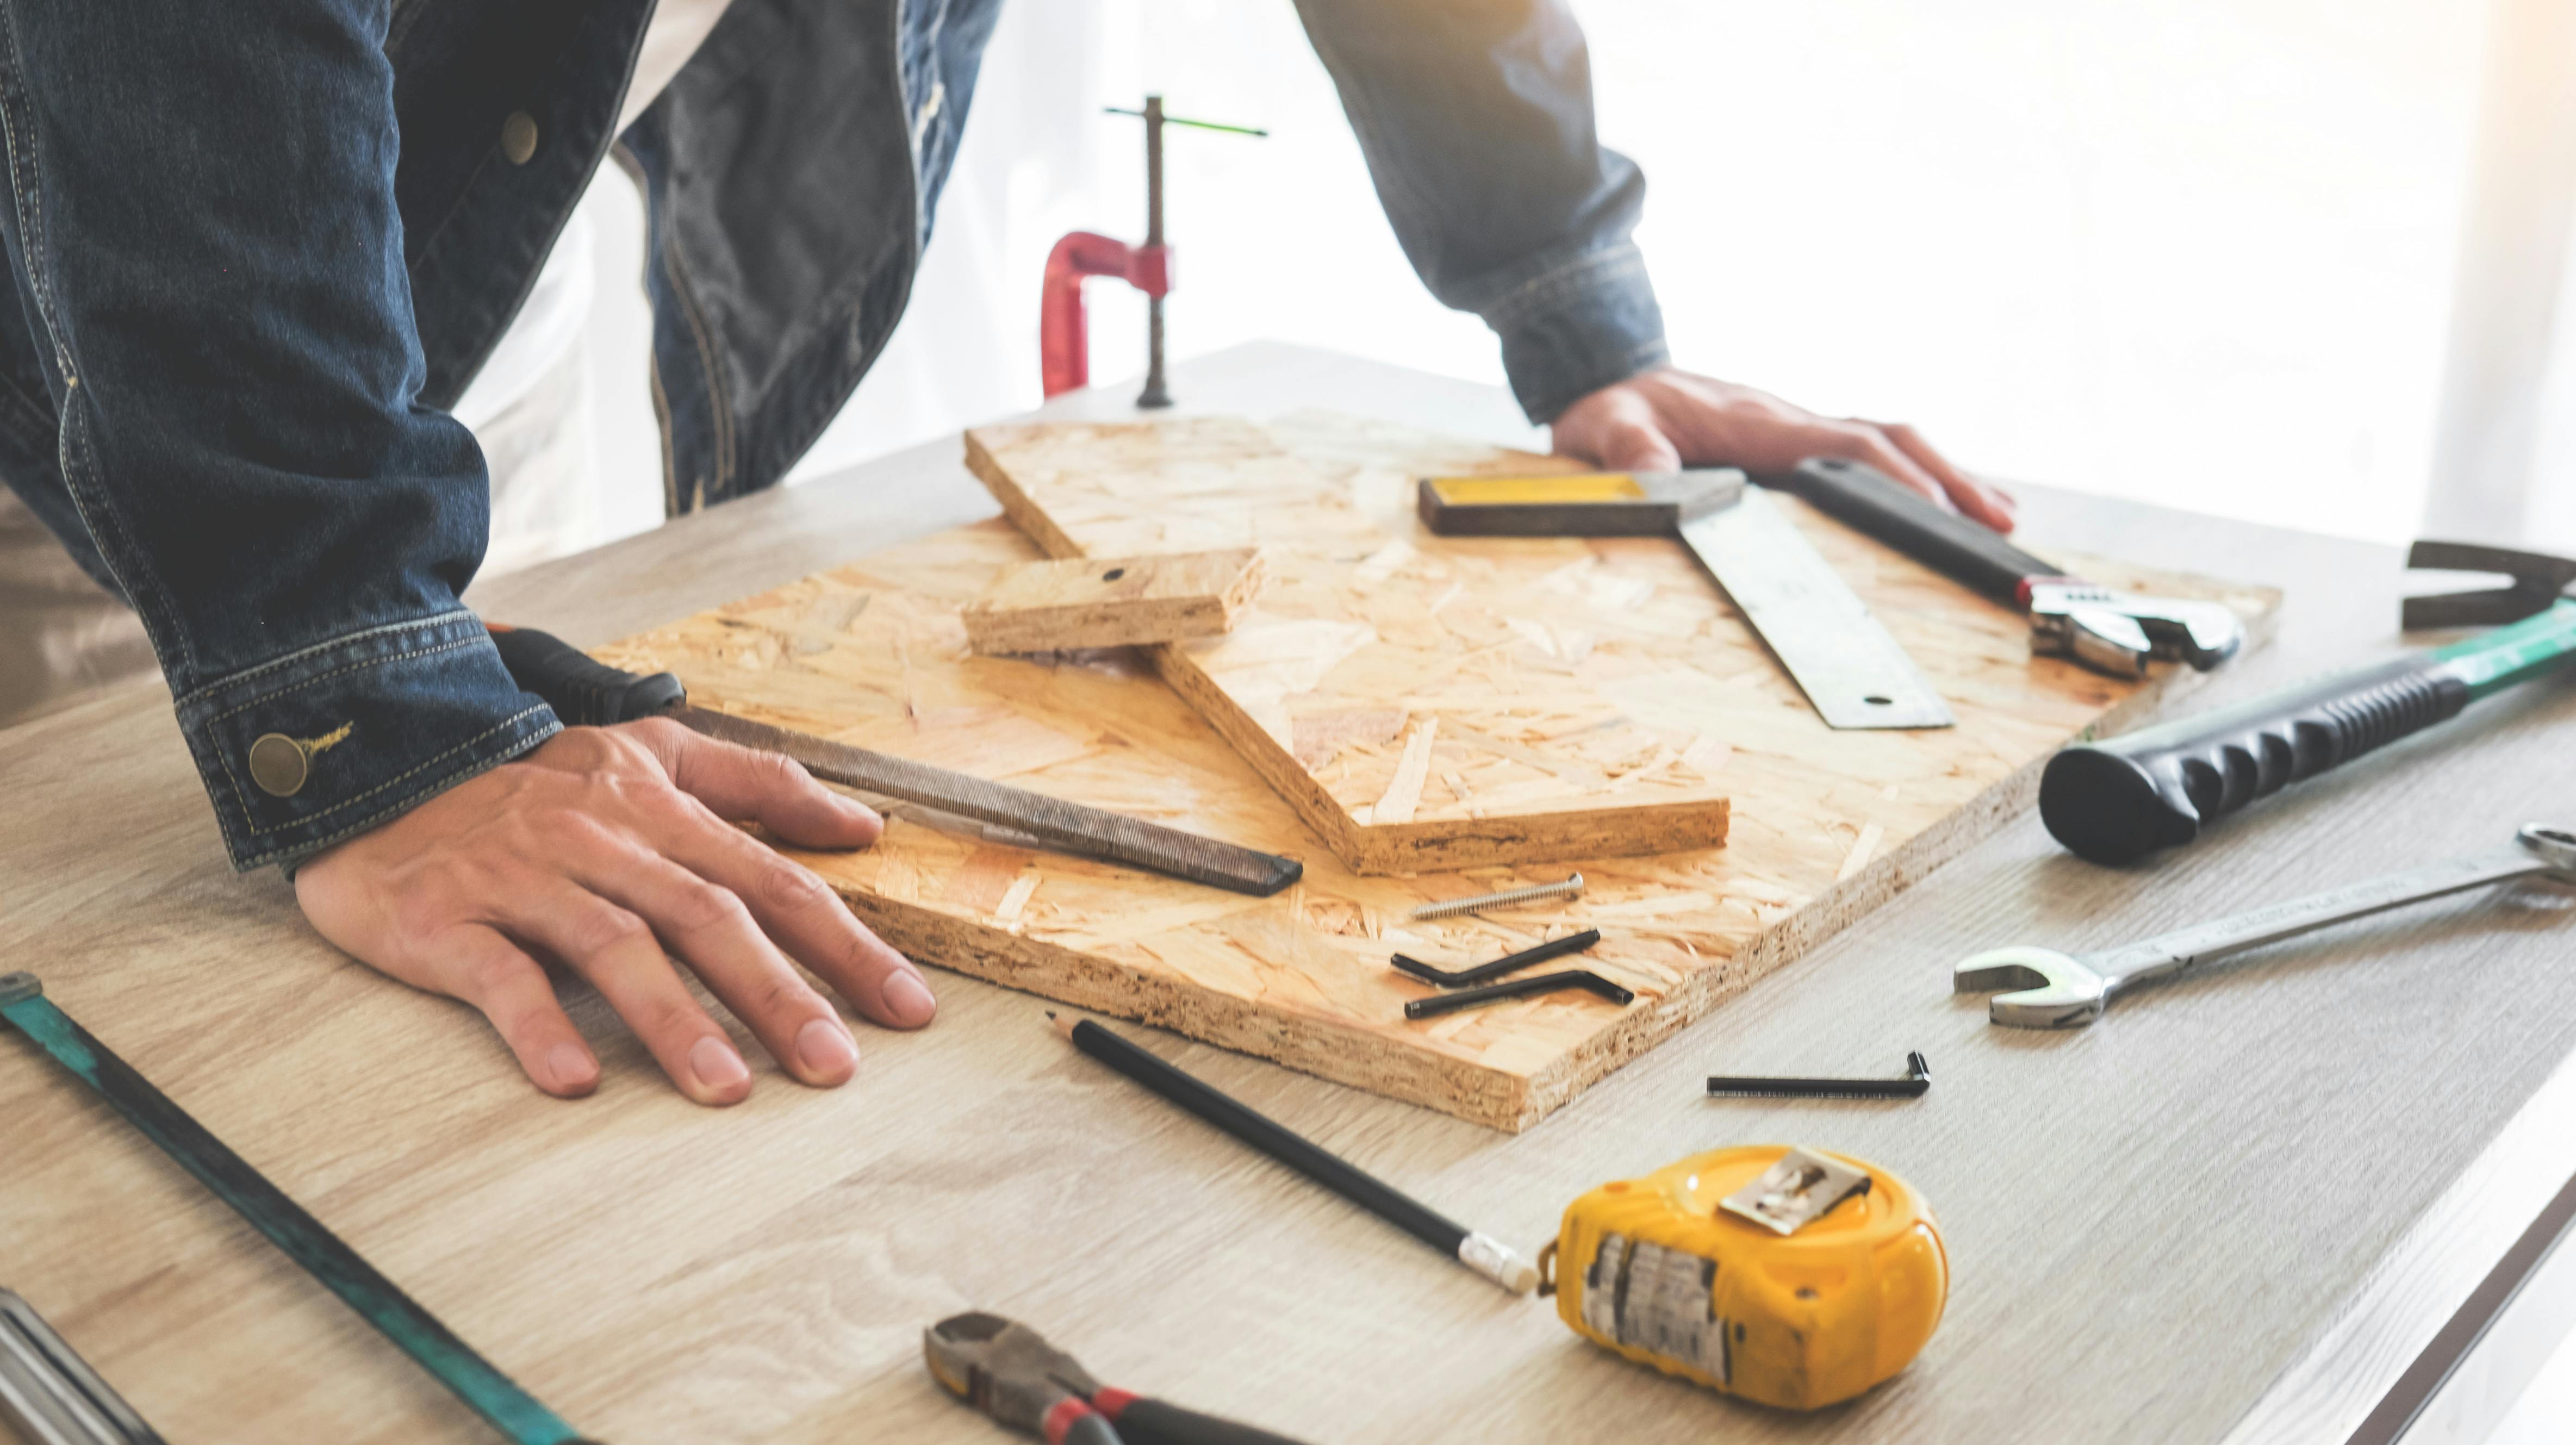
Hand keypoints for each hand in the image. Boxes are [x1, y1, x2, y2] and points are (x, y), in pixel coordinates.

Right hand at [296, 719, 935, 1104]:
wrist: (374, 761)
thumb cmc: (526, 779)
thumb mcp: (650, 752)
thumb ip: (759, 783)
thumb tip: (863, 822)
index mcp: (657, 809)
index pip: (772, 880)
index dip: (844, 943)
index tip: (906, 1006)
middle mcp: (602, 841)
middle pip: (707, 916)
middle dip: (778, 992)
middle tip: (833, 1066)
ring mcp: (524, 878)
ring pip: (613, 946)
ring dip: (674, 1019)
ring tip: (726, 1086)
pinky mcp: (445, 918)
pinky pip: (498, 975)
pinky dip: (537, 1027)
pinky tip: (574, 1079)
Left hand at [1551, 366, 2016, 532]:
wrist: (1609, 375)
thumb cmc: (1613, 408)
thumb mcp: (1605, 430)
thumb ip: (1630, 453)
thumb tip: (1656, 479)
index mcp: (1756, 422)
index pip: (1843, 444)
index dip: (1893, 473)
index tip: (1935, 507)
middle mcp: (1789, 419)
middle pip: (1887, 438)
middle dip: (1946, 476)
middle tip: (1999, 520)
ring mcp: (1797, 428)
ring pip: (1887, 441)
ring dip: (1945, 474)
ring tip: (2001, 514)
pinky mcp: (1794, 441)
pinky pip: (1866, 452)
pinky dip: (1914, 473)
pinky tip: (1946, 502)